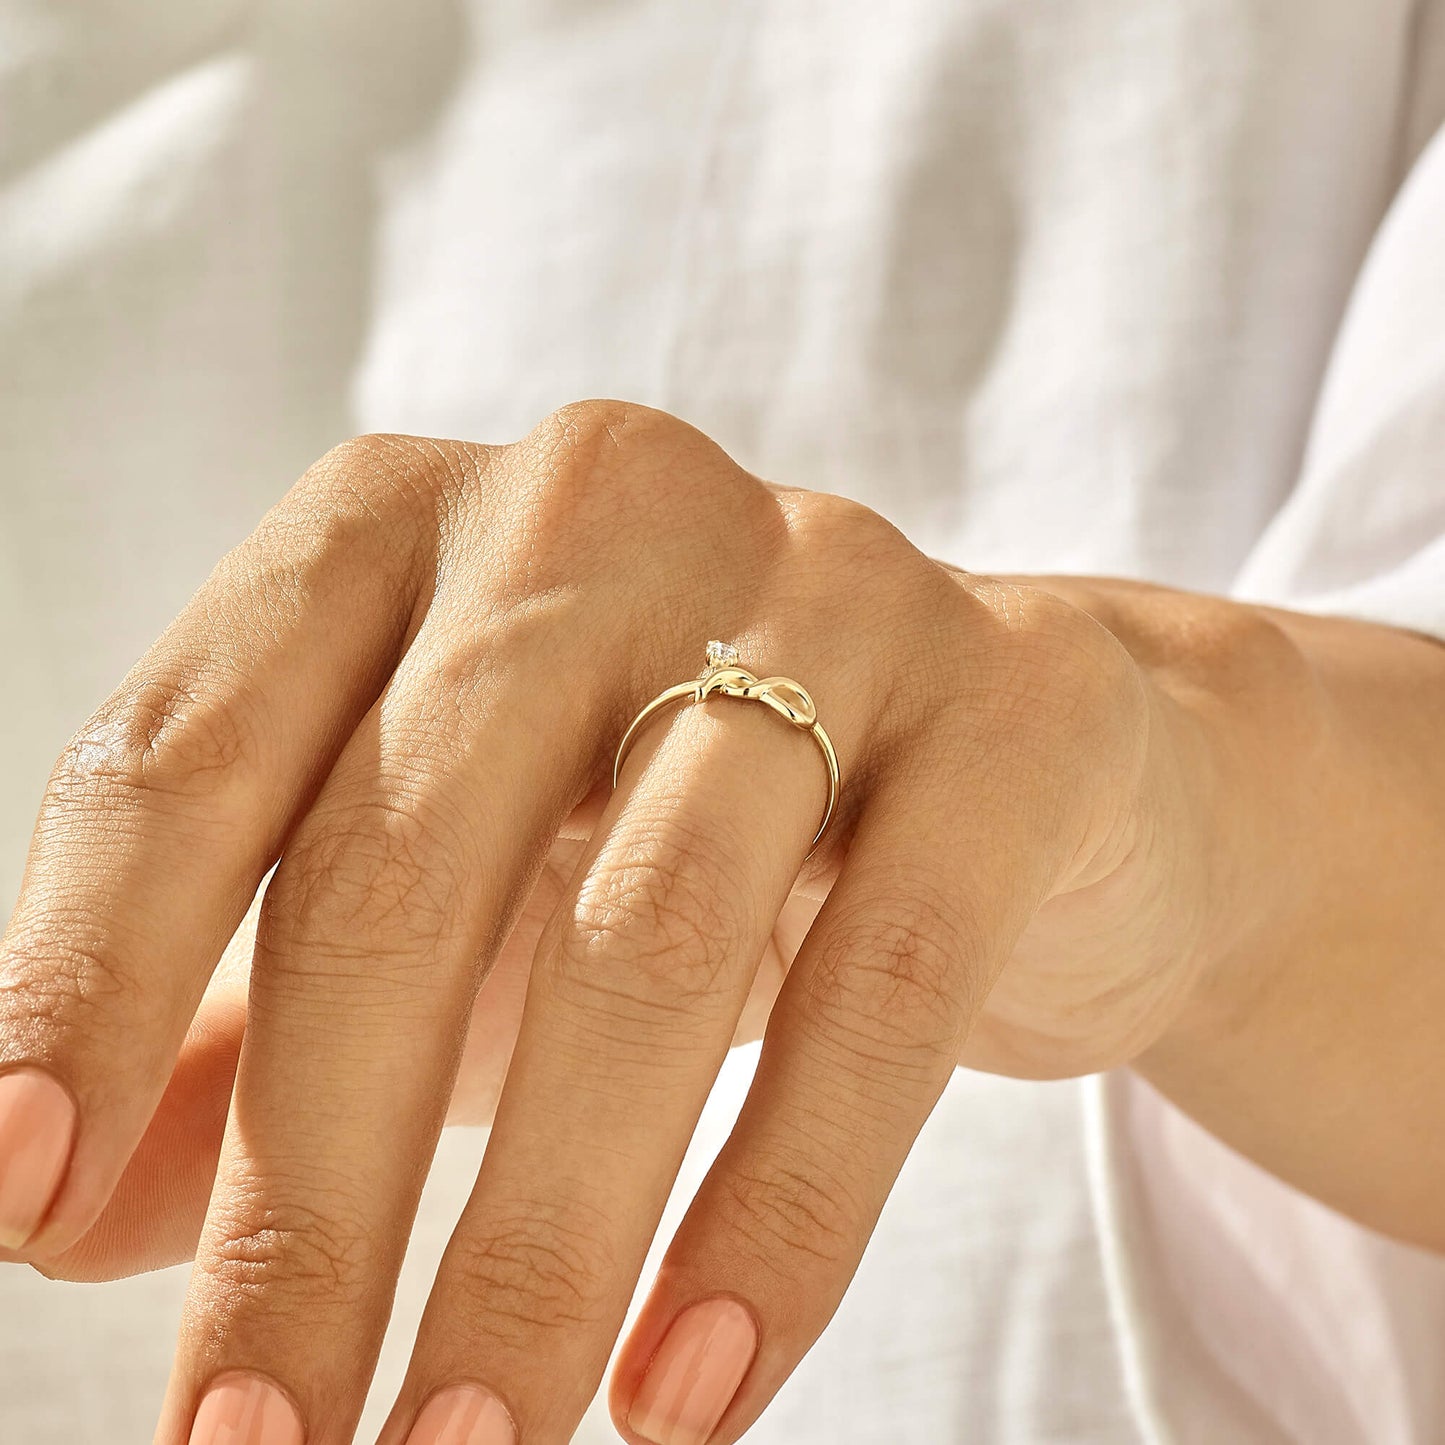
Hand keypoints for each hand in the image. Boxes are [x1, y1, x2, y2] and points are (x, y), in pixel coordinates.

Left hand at [2, 401, 1243, 1443]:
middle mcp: (598, 512)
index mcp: (407, 525)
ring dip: (537, 1237)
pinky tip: (690, 1390)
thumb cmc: (677, 817)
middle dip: (315, 1183)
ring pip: (643, 934)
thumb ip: (248, 1023)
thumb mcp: (451, 893)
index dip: (84, 977)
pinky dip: (780, 1203)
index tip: (17, 1206)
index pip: (193, 749)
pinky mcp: (1006, 712)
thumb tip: (63, 1203)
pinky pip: (885, 977)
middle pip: (404, 862)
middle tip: (255, 1440)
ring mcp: (824, 588)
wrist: (1013, 748)